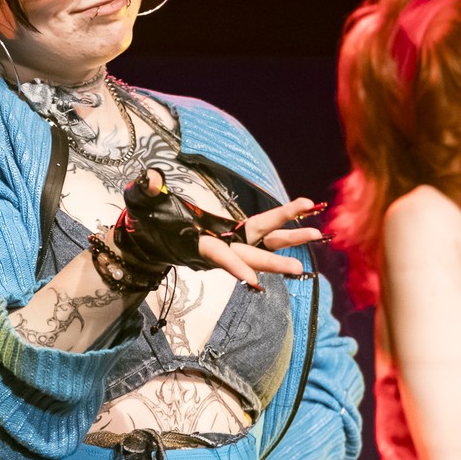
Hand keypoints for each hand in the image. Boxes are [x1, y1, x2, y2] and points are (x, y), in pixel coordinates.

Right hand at [127, 169, 317, 286]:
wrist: (153, 237)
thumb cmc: (149, 220)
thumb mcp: (143, 201)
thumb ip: (147, 189)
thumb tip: (151, 179)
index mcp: (200, 243)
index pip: (220, 255)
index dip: (235, 267)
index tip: (252, 280)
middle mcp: (222, 246)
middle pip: (251, 252)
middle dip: (274, 260)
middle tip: (299, 268)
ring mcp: (232, 241)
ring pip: (265, 242)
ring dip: (291, 240)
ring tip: (317, 233)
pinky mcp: (238, 235)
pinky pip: (265, 233)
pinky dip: (285, 228)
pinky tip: (307, 223)